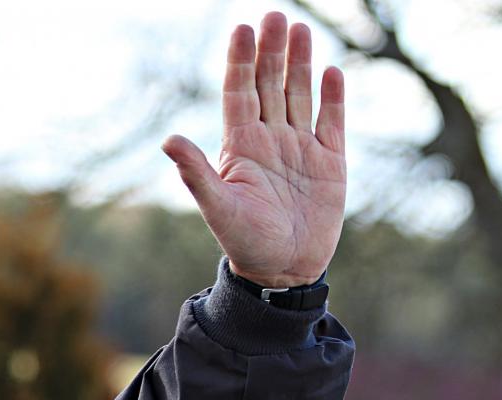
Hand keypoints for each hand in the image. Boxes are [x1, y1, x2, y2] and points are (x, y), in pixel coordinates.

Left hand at [162, 12, 345, 288]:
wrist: (284, 272)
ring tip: (301, 30)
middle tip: (275, 16)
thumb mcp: (219, 208)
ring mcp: (300, 149)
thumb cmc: (246, 243)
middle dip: (271, 52)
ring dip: (300, 64)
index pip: (239, 94)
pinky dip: (332, 98)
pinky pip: (331, 122)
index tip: (243, 29)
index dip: (240, 62)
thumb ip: (196, 174)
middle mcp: (269, 141)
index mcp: (241, 147)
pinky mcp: (329, 163)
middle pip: (269, 86)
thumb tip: (168, 140)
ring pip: (299, 96)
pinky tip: (332, 72)